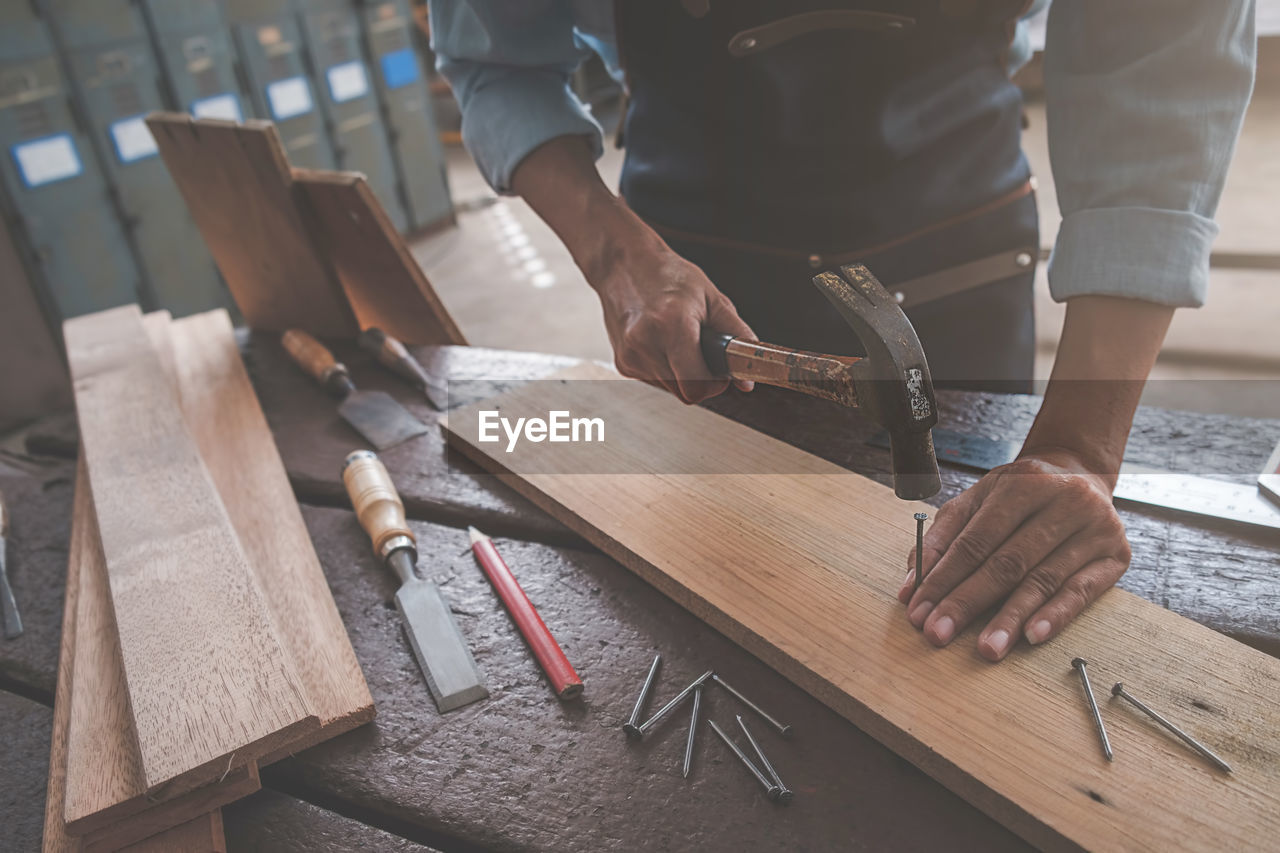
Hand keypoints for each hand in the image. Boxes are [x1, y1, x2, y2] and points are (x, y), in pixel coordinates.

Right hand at [507, 135, 754, 403]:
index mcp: (672, 325)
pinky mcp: (622, 362)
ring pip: (671, 388)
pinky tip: (663, 342)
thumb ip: (737, 336)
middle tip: (704, 354)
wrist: (623, 264)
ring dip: (682, 373)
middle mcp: (646, 343)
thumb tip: (748, 380)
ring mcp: (630, 355)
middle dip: (701, 379)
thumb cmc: (668, 276)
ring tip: (681, 342)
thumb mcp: (712, 298)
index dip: (714, 385)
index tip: (721, 373)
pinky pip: (655, 380)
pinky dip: (666, 368)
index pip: (696, 385)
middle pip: (685, 391)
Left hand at [897, 448, 1130, 660]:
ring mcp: (1093, 528)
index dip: (943, 578)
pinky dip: (1055, 615)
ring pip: (1043, 579)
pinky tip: (1032, 637)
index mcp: (1020, 485)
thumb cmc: (1021, 494)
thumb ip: (943, 537)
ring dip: (1010, 618)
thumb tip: (911, 584)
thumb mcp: (979, 500)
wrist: (1082, 472)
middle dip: (967, 602)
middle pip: (1006, 562)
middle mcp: (1061, 502)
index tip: (917, 610)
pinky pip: (1082, 591)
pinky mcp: (1115, 555)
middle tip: (939, 634)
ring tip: (986, 649)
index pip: (974, 540)